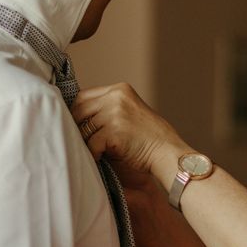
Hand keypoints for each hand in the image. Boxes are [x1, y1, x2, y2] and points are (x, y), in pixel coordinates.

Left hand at [72, 82, 190, 175]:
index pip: (83, 96)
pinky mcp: (114, 131)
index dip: (77, 112)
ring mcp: (115, 113)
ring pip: (84, 129)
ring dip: (86, 142)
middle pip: (79, 109)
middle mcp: (116, 97)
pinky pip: (91, 144)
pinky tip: (102, 158)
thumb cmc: (151, 139)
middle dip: (77, 127)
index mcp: (120, 89)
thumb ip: (109, 108)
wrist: (168, 153)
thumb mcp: (131, 112)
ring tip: (96, 151)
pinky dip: (94, 154)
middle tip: (81, 141)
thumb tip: (78, 116)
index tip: (78, 126)